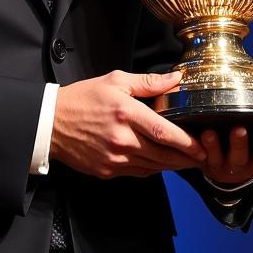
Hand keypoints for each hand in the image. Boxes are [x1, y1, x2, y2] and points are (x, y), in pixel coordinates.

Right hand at [51, 70, 206, 178]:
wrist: (50, 123)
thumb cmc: (82, 99)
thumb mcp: (115, 81)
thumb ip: (148, 82)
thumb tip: (175, 79)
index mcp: (125, 113)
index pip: (164, 132)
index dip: (186, 142)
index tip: (201, 145)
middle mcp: (121, 139)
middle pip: (163, 154)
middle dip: (186, 158)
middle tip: (203, 156)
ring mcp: (114, 158)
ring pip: (153, 166)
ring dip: (172, 166)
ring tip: (188, 161)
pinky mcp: (107, 170)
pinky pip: (138, 172)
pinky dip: (153, 169)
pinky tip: (162, 163)